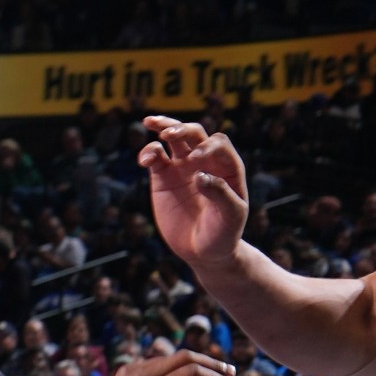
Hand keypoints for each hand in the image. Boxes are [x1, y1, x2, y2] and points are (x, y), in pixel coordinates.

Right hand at [138, 117, 248, 275]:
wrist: (204, 252)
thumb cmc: (223, 234)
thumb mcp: (230, 217)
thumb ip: (220, 194)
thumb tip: (200, 175)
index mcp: (227, 167)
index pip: (218, 143)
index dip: (207, 146)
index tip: (196, 162)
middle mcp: (205, 162)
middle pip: (195, 132)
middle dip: (182, 128)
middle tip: (169, 135)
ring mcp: (183, 167)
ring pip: (173, 137)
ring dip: (164, 126)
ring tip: (150, 122)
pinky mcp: (163, 178)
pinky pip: (155, 157)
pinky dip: (148, 153)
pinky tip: (145, 160)